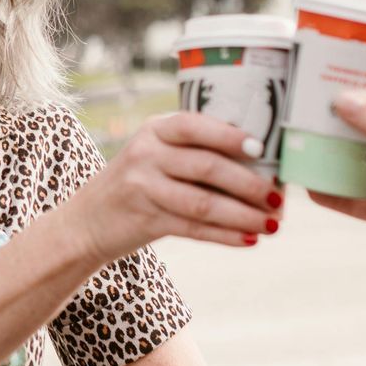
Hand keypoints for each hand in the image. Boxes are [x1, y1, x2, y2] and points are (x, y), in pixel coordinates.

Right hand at [71, 113, 284, 261]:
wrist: (87, 221)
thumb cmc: (140, 183)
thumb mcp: (157, 155)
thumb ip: (195, 151)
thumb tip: (262, 163)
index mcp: (155, 130)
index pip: (196, 125)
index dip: (230, 136)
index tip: (263, 148)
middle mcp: (146, 154)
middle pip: (207, 166)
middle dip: (248, 183)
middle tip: (278, 197)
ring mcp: (143, 188)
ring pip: (204, 203)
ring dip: (243, 215)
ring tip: (272, 224)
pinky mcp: (145, 220)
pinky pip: (194, 229)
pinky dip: (225, 235)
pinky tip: (249, 240)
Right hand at [309, 89, 365, 277]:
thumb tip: (342, 98)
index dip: (361, 80)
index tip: (328, 69)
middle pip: (363, 125)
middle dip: (334, 118)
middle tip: (300, 105)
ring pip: (352, 161)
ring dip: (327, 154)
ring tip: (296, 141)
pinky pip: (349, 197)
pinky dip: (329, 191)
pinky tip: (306, 184)